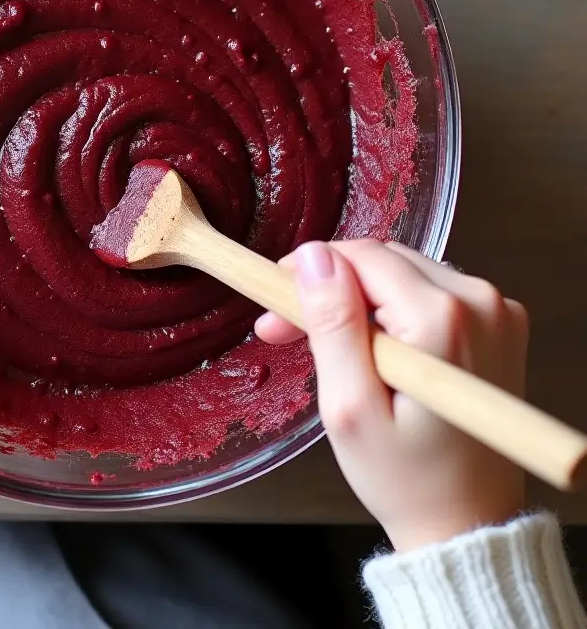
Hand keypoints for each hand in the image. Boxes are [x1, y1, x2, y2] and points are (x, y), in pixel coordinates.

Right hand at [256, 240, 527, 552]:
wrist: (468, 521)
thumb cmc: (404, 477)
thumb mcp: (350, 406)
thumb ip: (332, 323)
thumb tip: (312, 255)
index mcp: (443, 318)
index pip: (361, 255)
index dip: (310, 273)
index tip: (276, 306)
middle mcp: (481, 301)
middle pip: (383, 260)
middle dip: (331, 288)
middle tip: (287, 330)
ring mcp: (497, 311)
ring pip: (403, 273)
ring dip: (359, 300)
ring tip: (326, 346)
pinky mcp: (501, 323)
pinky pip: (430, 292)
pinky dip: (393, 311)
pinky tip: (370, 349)